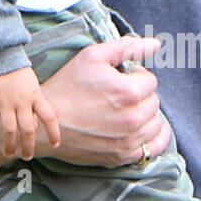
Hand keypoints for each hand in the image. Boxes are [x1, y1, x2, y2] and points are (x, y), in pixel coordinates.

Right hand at [0, 66, 60, 159]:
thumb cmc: (18, 72)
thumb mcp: (33, 85)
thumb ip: (35, 104)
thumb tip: (34, 127)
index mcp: (36, 96)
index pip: (50, 117)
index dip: (54, 132)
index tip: (55, 145)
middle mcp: (22, 100)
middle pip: (28, 129)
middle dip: (28, 146)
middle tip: (26, 156)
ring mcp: (5, 101)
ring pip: (9, 129)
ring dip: (9, 145)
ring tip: (9, 154)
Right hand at [37, 33, 170, 166]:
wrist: (45, 123)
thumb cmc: (67, 86)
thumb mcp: (92, 56)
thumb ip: (126, 47)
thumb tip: (156, 44)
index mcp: (127, 92)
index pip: (150, 81)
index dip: (135, 76)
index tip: (121, 79)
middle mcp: (132, 118)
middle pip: (153, 102)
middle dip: (140, 96)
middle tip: (120, 96)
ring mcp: (128, 140)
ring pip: (155, 124)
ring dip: (146, 115)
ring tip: (127, 111)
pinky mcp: (122, 156)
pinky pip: (153, 149)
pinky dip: (153, 138)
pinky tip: (142, 130)